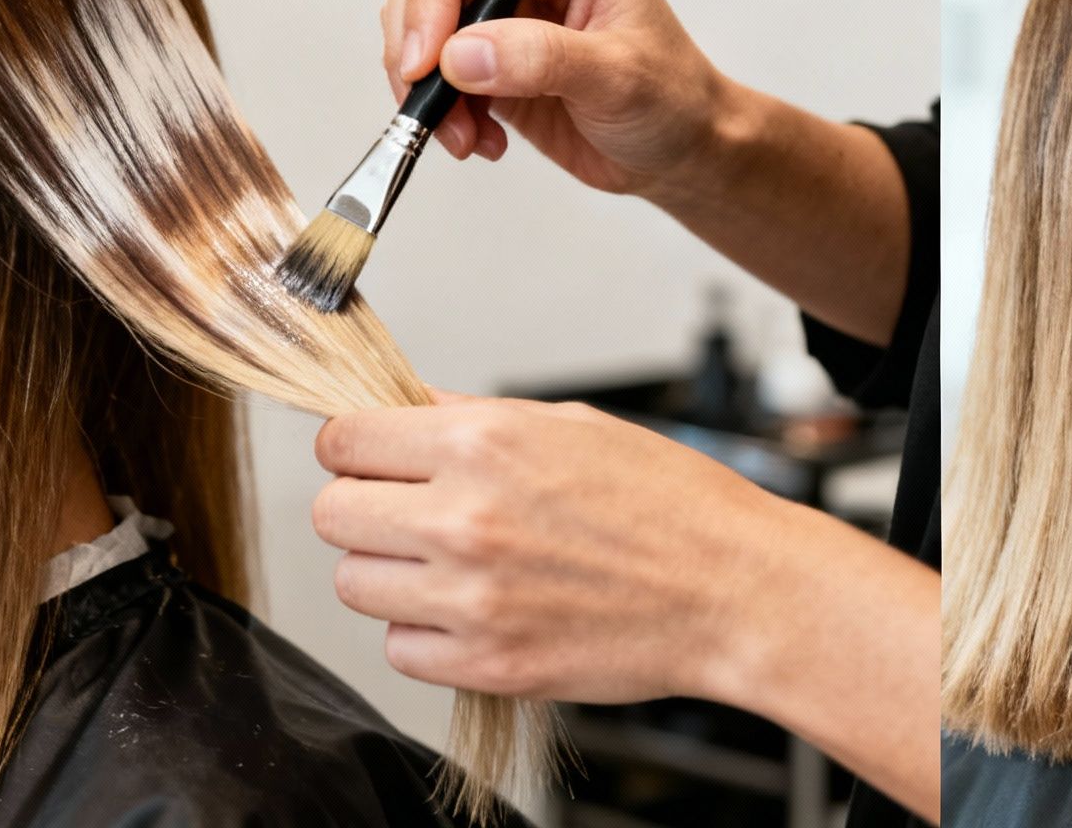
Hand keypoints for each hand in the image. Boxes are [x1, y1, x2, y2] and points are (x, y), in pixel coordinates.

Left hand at [311, 393, 943, 818]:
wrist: (737, 590)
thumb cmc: (673, 504)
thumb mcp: (574, 425)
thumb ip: (475, 417)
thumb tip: (406, 407)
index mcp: (485, 442)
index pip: (344, 439)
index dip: (357, 449)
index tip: (375, 461)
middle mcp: (466, 517)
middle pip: (334, 515)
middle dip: (368, 511)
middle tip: (414, 515)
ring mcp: (471, 597)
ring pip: (355, 585)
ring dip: (394, 575)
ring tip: (455, 567)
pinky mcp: (486, 663)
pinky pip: (401, 649)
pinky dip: (428, 634)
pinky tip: (481, 611)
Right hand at [380, 0, 742, 200]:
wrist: (682, 152)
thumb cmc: (674, 99)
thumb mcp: (619, 76)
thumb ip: (543, 58)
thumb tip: (460, 54)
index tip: (426, 57)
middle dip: (415, 41)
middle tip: (427, 101)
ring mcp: (502, 13)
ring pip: (417, 26)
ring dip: (423, 86)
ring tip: (464, 137)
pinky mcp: (487, 62)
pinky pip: (432, 76)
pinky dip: (439, 112)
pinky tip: (480, 143)